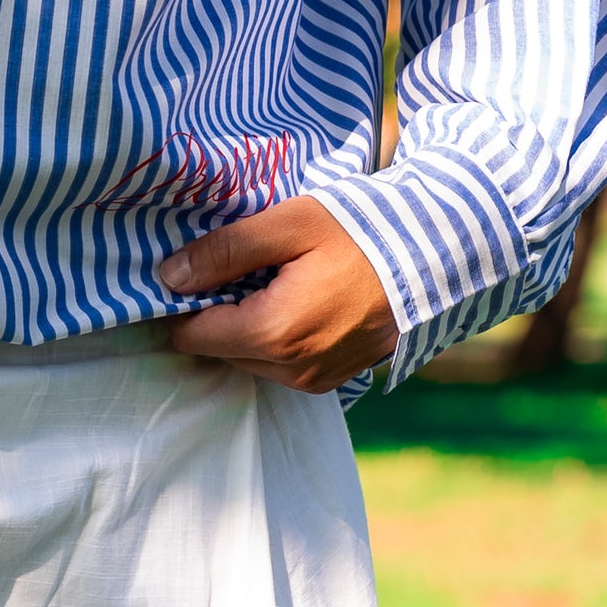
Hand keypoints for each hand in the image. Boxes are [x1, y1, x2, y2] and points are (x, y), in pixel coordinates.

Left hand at [158, 197, 398, 391]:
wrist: (439, 257)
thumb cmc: (365, 232)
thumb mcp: (290, 224)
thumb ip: (224, 252)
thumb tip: (168, 278)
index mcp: (272, 333)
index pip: (193, 334)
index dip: (189, 301)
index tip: (206, 268)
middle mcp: (289, 370)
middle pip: (220, 348)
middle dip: (224, 312)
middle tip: (255, 268)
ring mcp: (312, 381)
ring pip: (249, 359)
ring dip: (252, 325)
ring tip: (284, 281)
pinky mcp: (329, 383)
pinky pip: (280, 366)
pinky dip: (280, 339)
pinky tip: (304, 301)